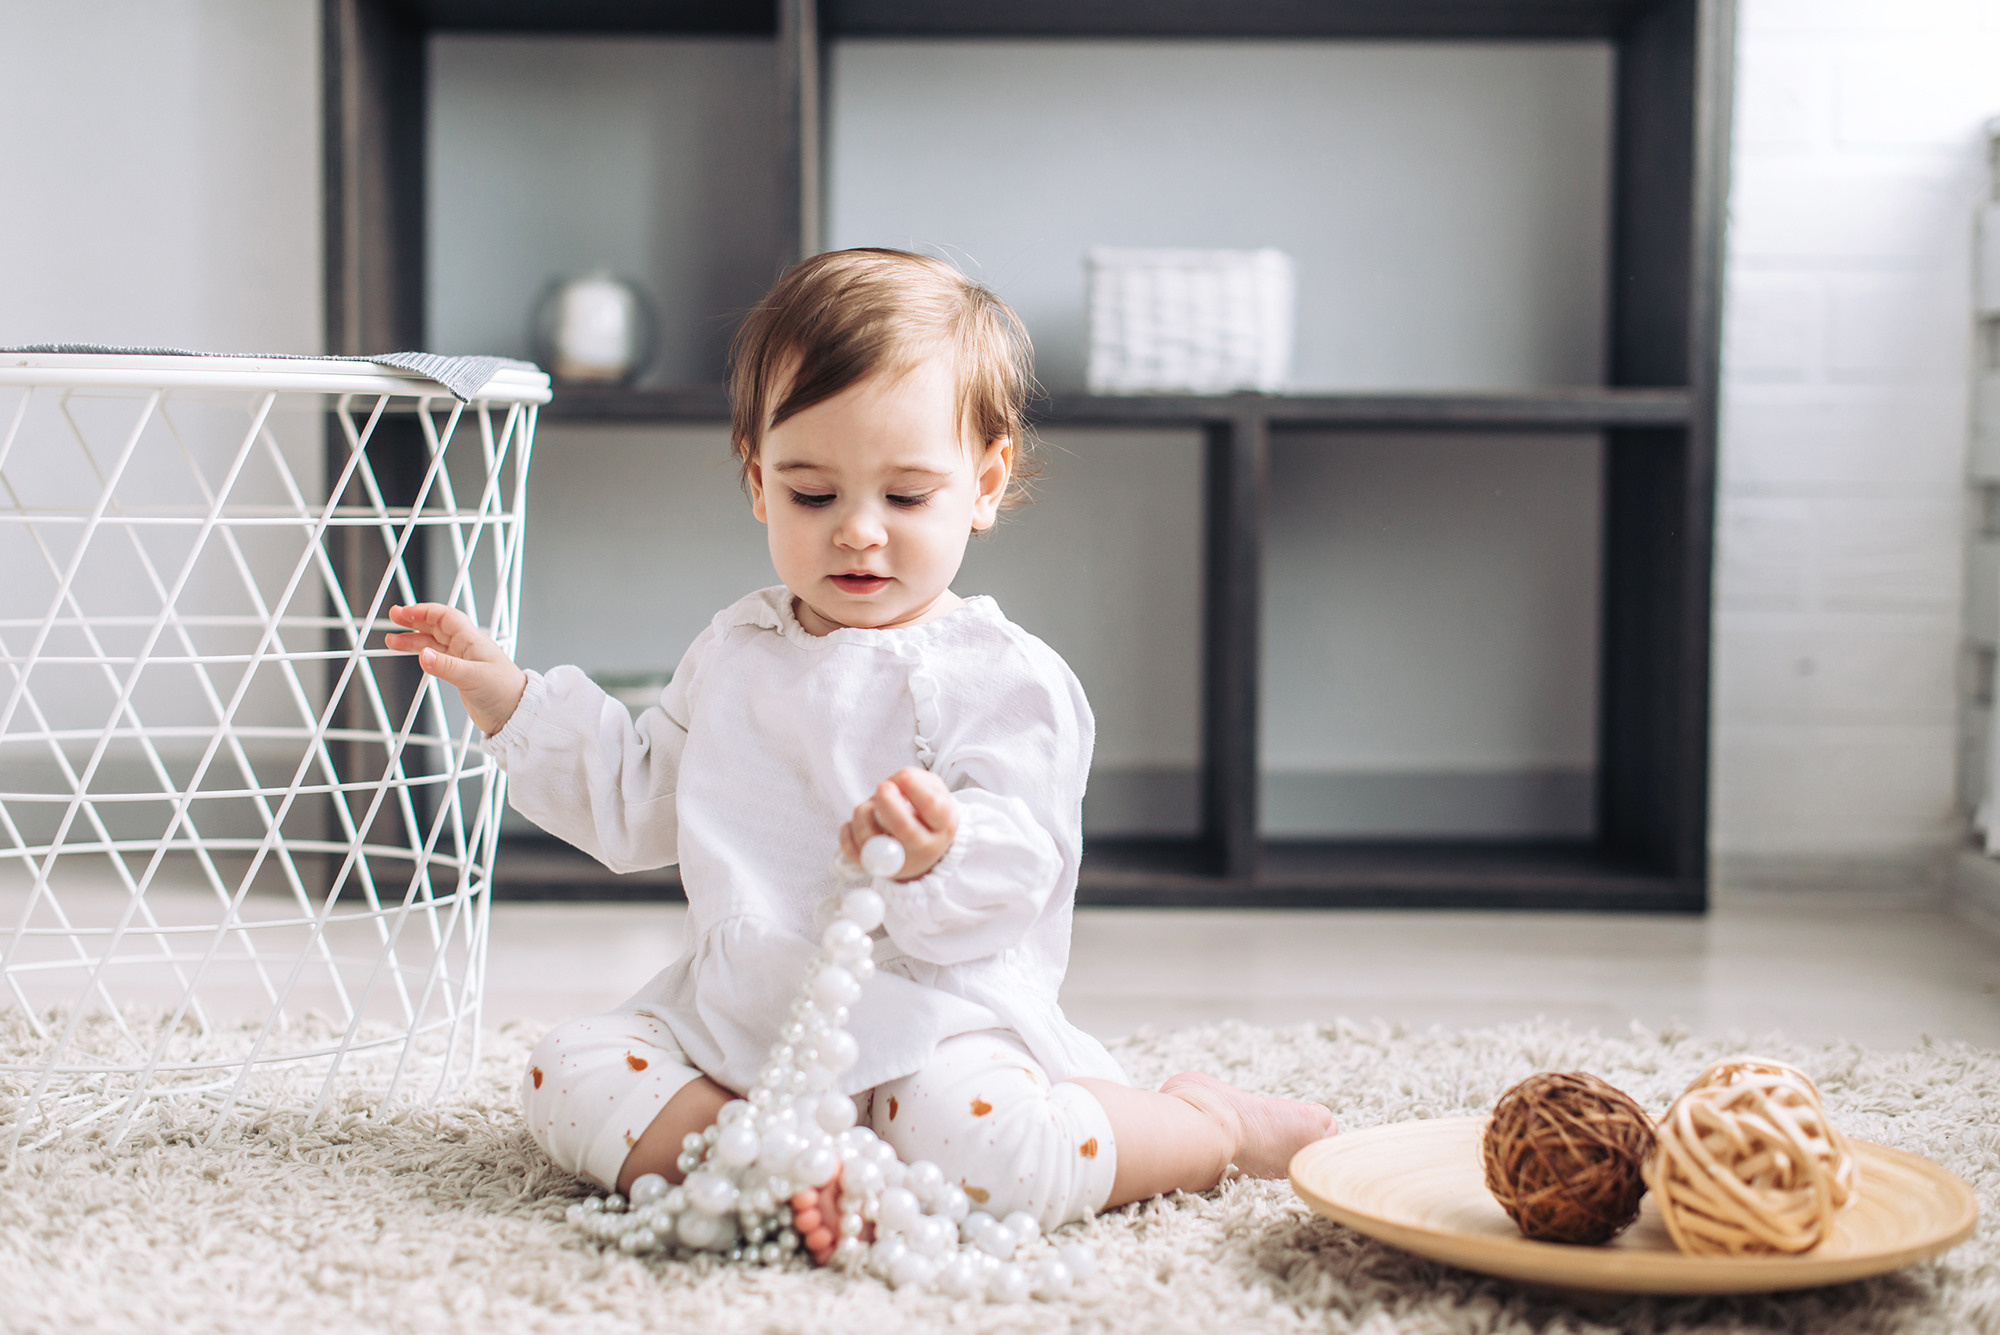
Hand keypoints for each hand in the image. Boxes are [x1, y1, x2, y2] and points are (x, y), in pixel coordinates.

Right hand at [385, 603, 528, 736]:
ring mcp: (463, 660)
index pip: (444, 617)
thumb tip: (422, 656)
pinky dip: (423, 655)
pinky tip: (414, 656)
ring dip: (414, 640)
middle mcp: (467, 647)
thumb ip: (446, 667)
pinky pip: (438, 658)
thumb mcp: (472, 678)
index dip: (423, 612)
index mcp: (472, 640)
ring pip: (434, 643)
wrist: (515, 714)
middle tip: (393, 618)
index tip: (404, 613)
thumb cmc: (504, 692)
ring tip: (392, 641)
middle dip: (414, 621)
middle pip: (436, 627)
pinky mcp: (461, 675)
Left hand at [838, 768, 956, 881]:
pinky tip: (856, 824)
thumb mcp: (935, 791)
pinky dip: (847, 833)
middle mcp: (924, 847)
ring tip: (871, 806)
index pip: (931, 806)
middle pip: (903, 827)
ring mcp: (898, 860)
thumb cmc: (928, 813)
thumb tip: (894, 782)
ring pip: (871, 838)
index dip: (914, 788)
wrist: (925, 847)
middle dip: (886, 802)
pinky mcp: (874, 866)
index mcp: (943, 824)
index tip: (902, 777)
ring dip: (863, 813)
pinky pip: (852, 852)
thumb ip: (917, 780)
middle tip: (882, 787)